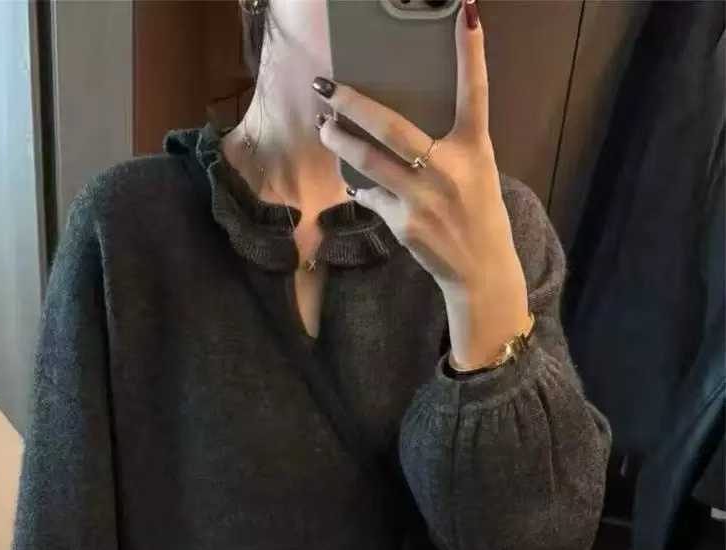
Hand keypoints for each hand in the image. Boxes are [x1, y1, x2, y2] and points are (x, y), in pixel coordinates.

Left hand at [313, 0, 529, 368]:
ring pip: (369, 161)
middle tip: (327, 87)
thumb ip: (447, 146)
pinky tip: (353, 180)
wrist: (480, 270)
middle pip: (392, 127)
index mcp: (474, 148)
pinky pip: (372, 195)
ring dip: (340, 141)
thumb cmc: (477, 214)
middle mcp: (448, 169)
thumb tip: (398, 125)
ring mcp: (423, 198)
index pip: (475, 91)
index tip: (464, 13)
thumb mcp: (476, 171)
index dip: (471, 52)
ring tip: (323, 127)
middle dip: (354, 104)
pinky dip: (361, 186)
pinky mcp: (404, 223)